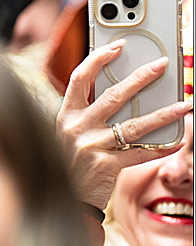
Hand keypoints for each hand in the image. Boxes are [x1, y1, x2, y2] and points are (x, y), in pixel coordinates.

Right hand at [56, 40, 193, 209]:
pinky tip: (178, 139)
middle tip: (162, 65)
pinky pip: (141, 153)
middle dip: (140, 78)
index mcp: (64, 115)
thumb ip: (88, 114)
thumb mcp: (69, 133)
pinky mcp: (106, 166)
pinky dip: (161, 146)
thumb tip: (124, 92)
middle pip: (112, 96)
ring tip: (184, 105)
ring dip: (163, 114)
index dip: (98, 60)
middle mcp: (75, 128)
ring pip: (134, 125)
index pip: (79, 78)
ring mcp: (91, 147)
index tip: (117, 47)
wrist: (63, 198)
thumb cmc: (71, 161)